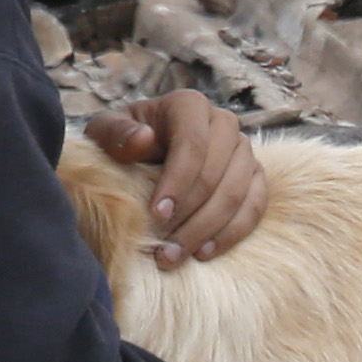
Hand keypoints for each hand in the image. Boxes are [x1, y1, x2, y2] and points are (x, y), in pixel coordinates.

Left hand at [86, 90, 268, 266]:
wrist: (143, 153)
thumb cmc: (123, 142)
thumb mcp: (106, 133)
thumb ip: (116, 133)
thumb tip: (143, 138)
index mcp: (189, 106)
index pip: (193, 143)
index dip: (177, 182)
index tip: (156, 215)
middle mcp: (223, 122)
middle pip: (217, 172)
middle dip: (190, 215)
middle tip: (162, 248)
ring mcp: (243, 150)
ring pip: (238, 193)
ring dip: (207, 230)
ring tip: (176, 255)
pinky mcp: (254, 177)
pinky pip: (255, 207)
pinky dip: (232, 233)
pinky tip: (203, 252)